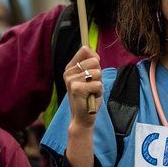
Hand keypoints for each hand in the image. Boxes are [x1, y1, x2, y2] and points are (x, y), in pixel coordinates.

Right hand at [63, 46, 102, 166]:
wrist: (82, 117)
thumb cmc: (88, 97)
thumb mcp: (88, 78)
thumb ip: (90, 65)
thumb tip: (94, 51)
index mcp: (70, 67)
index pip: (85, 49)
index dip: (95, 57)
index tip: (94, 68)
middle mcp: (68, 72)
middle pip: (95, 61)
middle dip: (99, 74)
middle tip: (92, 86)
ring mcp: (71, 80)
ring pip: (98, 73)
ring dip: (99, 84)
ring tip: (91, 92)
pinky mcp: (77, 89)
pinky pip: (98, 84)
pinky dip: (99, 92)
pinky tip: (91, 97)